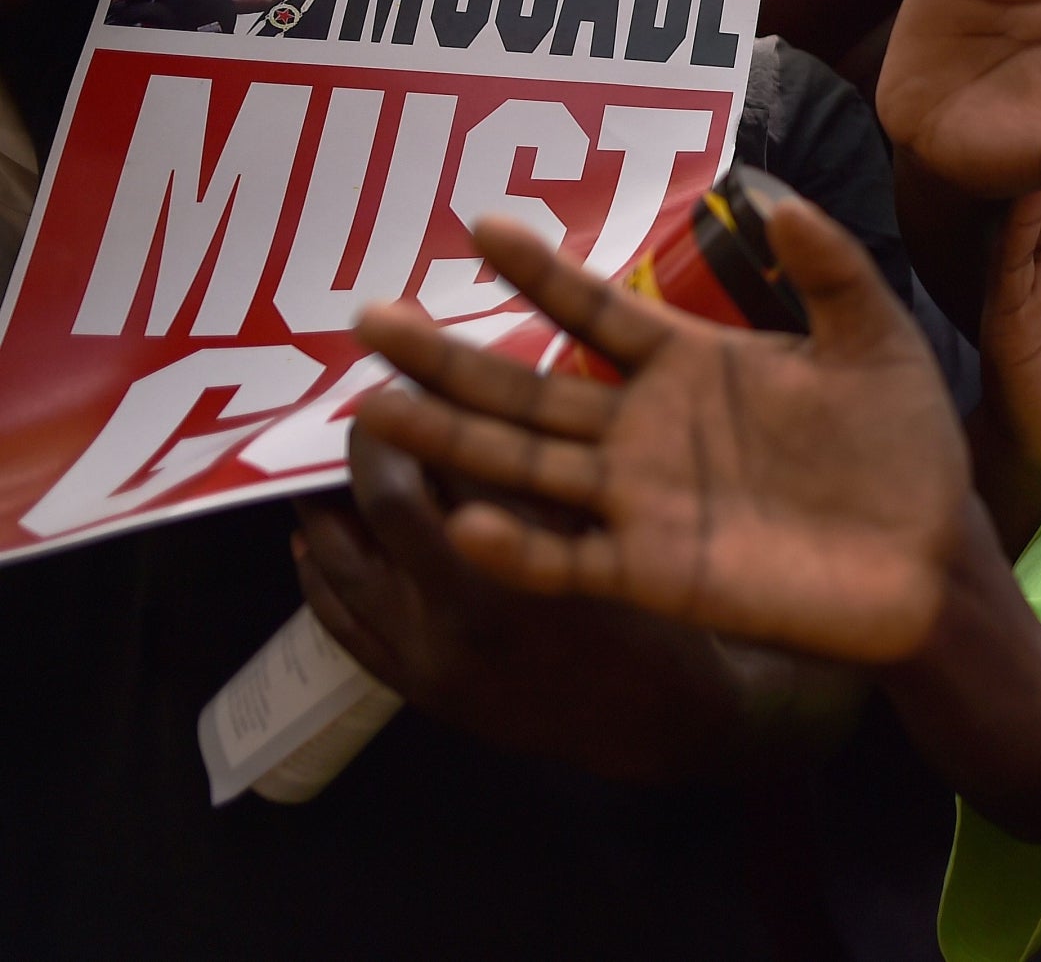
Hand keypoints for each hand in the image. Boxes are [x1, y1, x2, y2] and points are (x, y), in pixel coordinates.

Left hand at [294, 432, 751, 783]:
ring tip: (329, 466)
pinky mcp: (416, 688)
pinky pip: (341, 626)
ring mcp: (425, 658)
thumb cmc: (655, 617)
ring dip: (327, 508)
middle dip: (366, 451)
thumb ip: (544, 480)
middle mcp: (452, 614)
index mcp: (509, 571)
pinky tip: (315, 543)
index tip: (407, 380)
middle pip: (376, 509)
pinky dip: (319, 577)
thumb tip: (479, 407)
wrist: (663, 723)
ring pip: (340, 567)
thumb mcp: (612, 537)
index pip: (424, 474)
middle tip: (369, 416)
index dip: (408, 418)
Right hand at [350, 200, 968, 666]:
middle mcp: (648, 429)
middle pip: (528, 385)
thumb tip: (774, 196)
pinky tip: (463, 522)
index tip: (478, 223)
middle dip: (449, 353)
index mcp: (692, 365)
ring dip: (451, 439)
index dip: (539, 271)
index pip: (594, 310)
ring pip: (524, 465)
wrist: (931, 558)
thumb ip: (829, 270)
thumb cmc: (905, 446)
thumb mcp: (876, 339)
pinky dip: (517, 549)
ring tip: (371, 409)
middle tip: (368, 316)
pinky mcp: (657, 571)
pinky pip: (569, 560)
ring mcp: (643, 502)